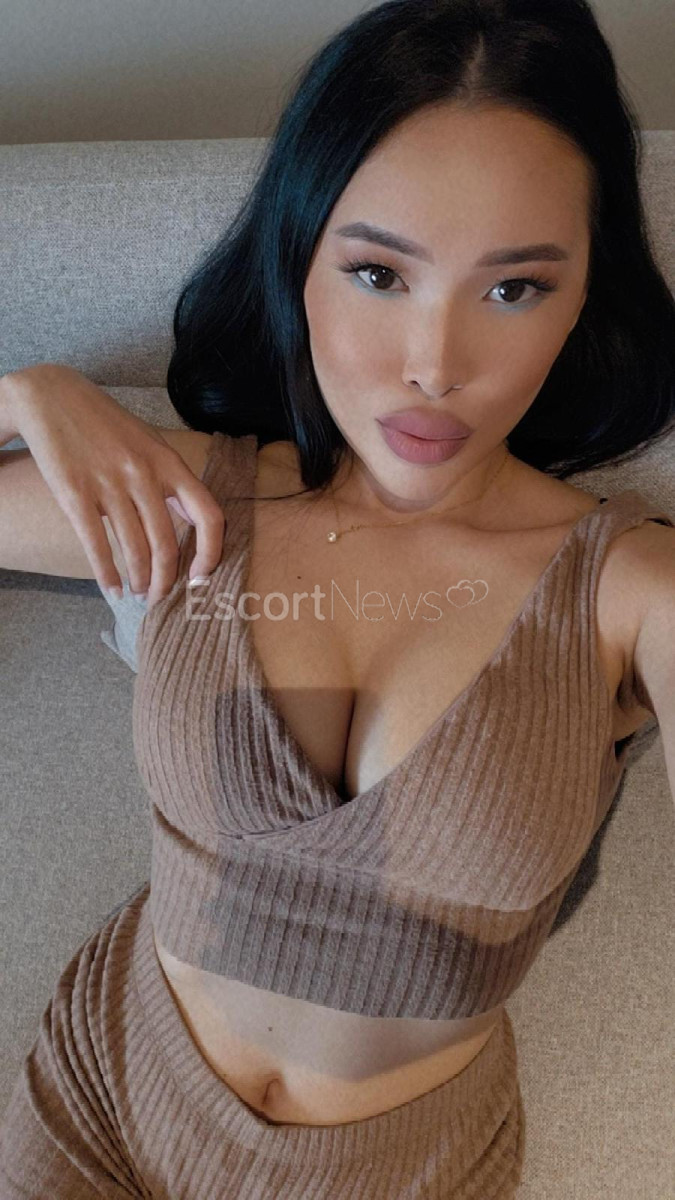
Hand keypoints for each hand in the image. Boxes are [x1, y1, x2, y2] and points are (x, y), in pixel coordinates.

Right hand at [1, 364, 224, 607]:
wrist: (52, 397)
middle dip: (166, 581)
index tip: (201, 576)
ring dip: (139, 581)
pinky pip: (96, 545)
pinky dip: (107, 575)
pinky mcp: (75, 493)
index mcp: (168, 462)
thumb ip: (170, 479)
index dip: (211, 553)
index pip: (208, 515)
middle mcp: (143, 474)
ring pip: (135, 550)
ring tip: (138, 594)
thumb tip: (192, 520)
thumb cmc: (106, 424)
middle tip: (160, 598)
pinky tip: (112, 590)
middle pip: (167, 544)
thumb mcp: (149, 442)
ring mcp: (109, 484)